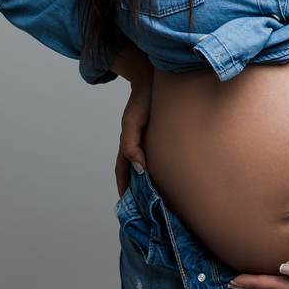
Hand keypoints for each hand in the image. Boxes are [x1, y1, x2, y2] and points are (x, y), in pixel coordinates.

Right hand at [111, 46, 153, 195]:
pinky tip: (166, 173)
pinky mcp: (156, 135)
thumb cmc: (142, 101)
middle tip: (143, 206)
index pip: (122, 171)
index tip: (127, 203)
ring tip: (154, 195)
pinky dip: (156, 168)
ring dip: (146, 180)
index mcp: (127, 144)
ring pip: (143, 165)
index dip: (124, 186)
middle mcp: (136, 144)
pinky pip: (154, 156)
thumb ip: (131, 146)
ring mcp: (145, 140)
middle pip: (132, 172)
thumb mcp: (133, 124)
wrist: (153, 81)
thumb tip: (139, 168)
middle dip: (135, 188)